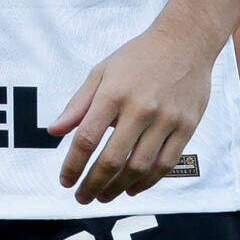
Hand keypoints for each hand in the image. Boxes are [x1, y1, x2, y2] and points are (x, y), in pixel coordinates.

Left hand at [49, 24, 216, 203]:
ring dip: (118, 188)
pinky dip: (147, 182)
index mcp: (114, 92)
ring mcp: (166, 119)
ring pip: (139, 168)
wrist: (186, 42)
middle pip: (112, 159)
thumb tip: (53, 131)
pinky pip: (165, 164)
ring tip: (104, 196)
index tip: (65, 181)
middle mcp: (140, 107)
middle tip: (82, 198)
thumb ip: (78, 104)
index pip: (87, 138)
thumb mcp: (102, 71)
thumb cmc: (139, 57)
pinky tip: (133, 188)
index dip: (73, 165)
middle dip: (93, 185)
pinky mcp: (186, 126)